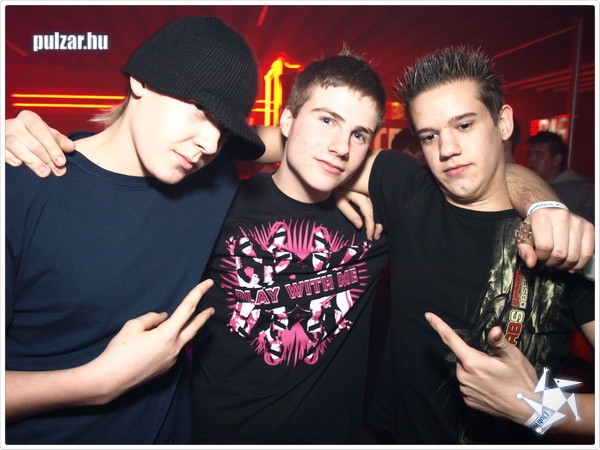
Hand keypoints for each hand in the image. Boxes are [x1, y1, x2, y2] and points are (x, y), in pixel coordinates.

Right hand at [5, 110, 74, 176]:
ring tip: (44, 172)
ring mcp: (4, 133)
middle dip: (46, 158)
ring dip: (32, 161)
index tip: (62, 162)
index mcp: (29, 118)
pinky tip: (19, 164)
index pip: (42, 132)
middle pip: (32, 142)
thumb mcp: (49, 135)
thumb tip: (71, 147)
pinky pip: (3, 151)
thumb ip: (60, 141)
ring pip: (16, 147)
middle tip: (56, 170)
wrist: (16, 136)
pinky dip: (11, 158)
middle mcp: (15, 123)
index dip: (53, 148)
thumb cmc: (36, 136)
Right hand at [89, 279, 214, 402]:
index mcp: (168, 334)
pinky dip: (170, 343)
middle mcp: (175, 347)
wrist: (110, 380)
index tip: (208, 283)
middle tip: (212, 309)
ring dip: (185, 330)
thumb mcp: (133, 326)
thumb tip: (164, 318)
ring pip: (182, 340)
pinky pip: (172, 351)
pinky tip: (157, 344)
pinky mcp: (165, 370)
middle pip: (194, 327)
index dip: (198, 293)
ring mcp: (172, 360)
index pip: (187, 308)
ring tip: (186, 323)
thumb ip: (152, 318)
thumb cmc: (120, 350)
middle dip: (204, 317)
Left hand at [333, 187, 382, 239]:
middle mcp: (369, 193)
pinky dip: (380, 213)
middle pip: (378, 212)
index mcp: (360, 196)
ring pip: (380, 208)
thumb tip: (359, 226)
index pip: (369, 214)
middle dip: (379, 226)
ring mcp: (372, 192)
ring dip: (380, 221)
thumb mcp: (340, 201)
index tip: (370, 236)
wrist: (339, 176)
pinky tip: (378, 221)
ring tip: (378, 232)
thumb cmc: (337, 189)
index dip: (370, 226)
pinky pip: (379, 204)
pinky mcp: (372, 191)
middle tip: (376, 237)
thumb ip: (349, 213)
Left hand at [425, 312, 538, 423]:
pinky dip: (476, 383)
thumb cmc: (522, 380)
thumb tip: (493, 329)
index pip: (451, 339)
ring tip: (494, 377)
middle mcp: (464, 376)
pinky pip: (468, 386)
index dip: (439, 326)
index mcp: (473, 362)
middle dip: (472, 356)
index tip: (428, 316)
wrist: (530, 409)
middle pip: (462, 358)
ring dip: (474, 370)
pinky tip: (490, 387)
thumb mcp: (513, 356)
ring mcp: (466, 390)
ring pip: (464, 372)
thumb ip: (499, 341)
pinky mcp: (469, 401)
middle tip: (492, 363)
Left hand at [517, 208, 594, 271]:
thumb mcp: (524, 237)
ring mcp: (577, 221)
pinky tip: (571, 265)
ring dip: (564, 265)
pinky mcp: (588, 227)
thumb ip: (525, 251)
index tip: (539, 255)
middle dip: (552, 262)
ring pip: (573, 256)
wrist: (549, 211)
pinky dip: (579, 264)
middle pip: (560, 253)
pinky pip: (588, 253)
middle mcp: (562, 216)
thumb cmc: (535, 227)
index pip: (545, 246)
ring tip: (558, 261)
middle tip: (548, 260)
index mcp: (542, 217)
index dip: (541, 257)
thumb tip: (531, 264)